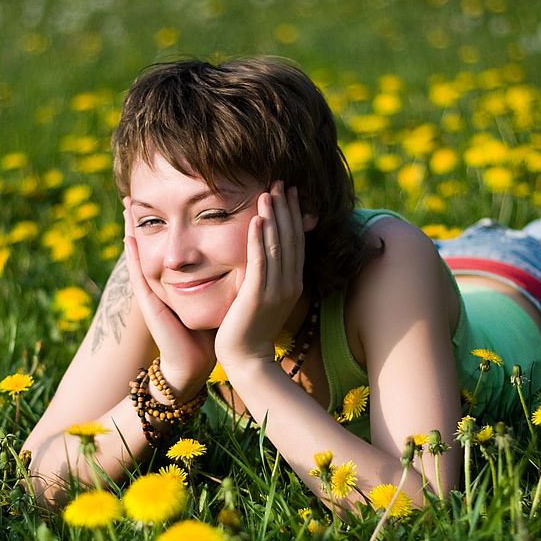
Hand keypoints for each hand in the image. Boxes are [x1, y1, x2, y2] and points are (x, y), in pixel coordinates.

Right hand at [123, 201, 215, 398]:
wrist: (196, 363)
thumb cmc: (209, 331)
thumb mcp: (220, 295)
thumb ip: (228, 275)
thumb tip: (251, 252)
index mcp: (179, 277)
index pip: (173, 243)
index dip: (169, 221)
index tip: (167, 194)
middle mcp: (162, 280)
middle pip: (152, 243)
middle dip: (144, 218)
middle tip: (134, 192)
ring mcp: (152, 290)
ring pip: (140, 253)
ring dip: (132, 228)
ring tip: (126, 205)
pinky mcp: (150, 303)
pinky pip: (139, 275)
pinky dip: (132, 256)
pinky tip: (128, 237)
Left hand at [214, 182, 307, 367]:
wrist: (245, 358)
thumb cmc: (250, 329)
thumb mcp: (264, 298)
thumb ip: (266, 276)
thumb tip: (264, 254)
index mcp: (292, 283)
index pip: (296, 242)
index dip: (293, 215)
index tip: (289, 192)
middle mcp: (289, 284)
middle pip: (291, 238)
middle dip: (286, 209)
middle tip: (281, 182)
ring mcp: (276, 290)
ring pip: (278, 246)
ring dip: (274, 217)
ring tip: (269, 192)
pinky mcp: (259, 295)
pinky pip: (261, 262)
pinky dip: (260, 240)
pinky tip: (257, 220)